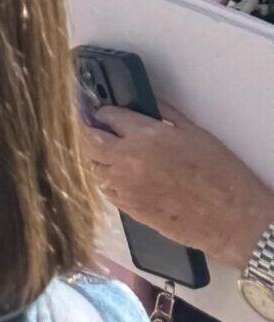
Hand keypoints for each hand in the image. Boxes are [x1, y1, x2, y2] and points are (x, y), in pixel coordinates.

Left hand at [83, 102, 273, 270]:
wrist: (232, 218)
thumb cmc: (221, 176)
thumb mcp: (196, 133)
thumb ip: (166, 114)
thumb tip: (147, 102)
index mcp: (147, 136)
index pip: (107, 116)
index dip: (103, 113)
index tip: (102, 113)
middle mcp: (129, 159)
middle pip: (89, 140)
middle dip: (89, 133)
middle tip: (94, 130)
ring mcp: (125, 185)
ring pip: (94, 166)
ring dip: (99, 158)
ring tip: (113, 156)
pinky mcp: (128, 207)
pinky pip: (106, 189)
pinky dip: (109, 181)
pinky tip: (125, 178)